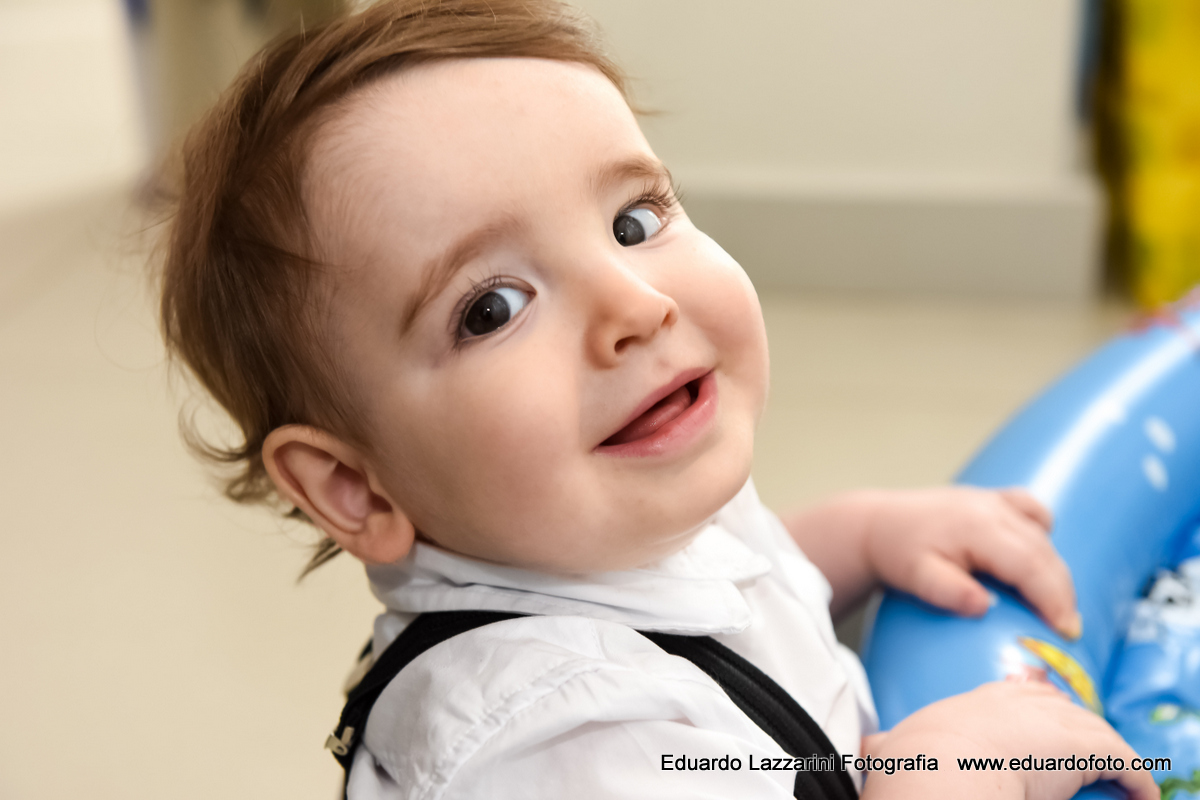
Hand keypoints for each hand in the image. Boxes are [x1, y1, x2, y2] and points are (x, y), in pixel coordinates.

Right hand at [861, 681, 1158, 799]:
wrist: (940, 769)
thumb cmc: (913, 763)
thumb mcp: (889, 747)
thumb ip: (882, 744)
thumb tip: (865, 745)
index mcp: (975, 704)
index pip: (1013, 694)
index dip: (1030, 706)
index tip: (1036, 718)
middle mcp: (1016, 704)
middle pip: (1057, 705)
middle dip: (1072, 724)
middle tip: (1083, 749)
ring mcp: (1051, 722)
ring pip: (1093, 730)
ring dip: (1109, 753)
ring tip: (1119, 776)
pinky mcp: (1083, 748)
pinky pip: (1122, 761)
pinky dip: (1136, 779)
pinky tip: (1142, 793)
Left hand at [862, 486, 1080, 637]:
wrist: (877, 524)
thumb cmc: (897, 552)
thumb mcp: (917, 578)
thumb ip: (949, 592)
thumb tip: (984, 605)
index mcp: (977, 527)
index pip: (1031, 565)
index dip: (1054, 599)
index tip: (1067, 630)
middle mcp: (992, 508)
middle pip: (1044, 553)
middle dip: (1062, 593)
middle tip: (1069, 629)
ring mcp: (994, 500)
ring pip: (1042, 536)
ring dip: (1055, 570)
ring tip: (1057, 607)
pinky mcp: (992, 499)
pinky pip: (1031, 512)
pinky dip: (1043, 535)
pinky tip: (1038, 560)